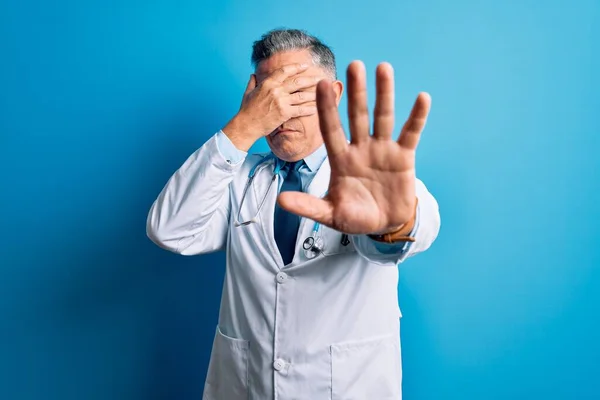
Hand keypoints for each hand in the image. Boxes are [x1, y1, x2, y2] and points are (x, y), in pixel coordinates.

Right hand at [222, 63, 319, 150]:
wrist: (246, 125)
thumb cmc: (246, 110)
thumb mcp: (248, 93)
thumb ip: (252, 83)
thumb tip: (253, 75)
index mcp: (268, 83)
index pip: (285, 71)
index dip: (297, 67)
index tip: (305, 66)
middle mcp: (276, 90)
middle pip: (297, 81)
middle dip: (311, 79)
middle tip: (321, 77)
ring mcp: (281, 101)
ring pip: (301, 95)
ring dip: (314, 94)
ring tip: (323, 93)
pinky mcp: (284, 113)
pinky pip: (300, 109)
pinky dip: (309, 108)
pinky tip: (316, 108)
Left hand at [277, 61, 430, 234]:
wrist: (384, 225)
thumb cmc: (354, 217)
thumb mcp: (330, 214)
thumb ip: (308, 206)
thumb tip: (281, 200)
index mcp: (340, 159)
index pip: (331, 129)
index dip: (326, 108)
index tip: (321, 84)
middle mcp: (360, 148)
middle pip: (357, 116)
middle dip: (355, 92)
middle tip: (353, 65)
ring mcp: (382, 150)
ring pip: (382, 117)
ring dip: (384, 94)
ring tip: (383, 68)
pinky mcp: (404, 156)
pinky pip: (411, 133)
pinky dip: (417, 117)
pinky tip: (422, 98)